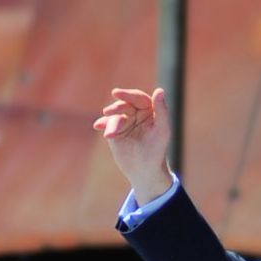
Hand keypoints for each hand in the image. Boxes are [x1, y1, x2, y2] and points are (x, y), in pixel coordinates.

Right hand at [93, 87, 172, 204]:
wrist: (144, 170)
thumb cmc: (157, 150)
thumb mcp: (162, 130)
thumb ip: (161, 111)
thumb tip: (159, 90)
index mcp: (150, 111)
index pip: (139, 98)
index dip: (128, 94)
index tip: (116, 93)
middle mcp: (137, 114)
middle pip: (124, 104)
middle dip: (117, 107)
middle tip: (109, 112)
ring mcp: (125, 122)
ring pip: (114, 115)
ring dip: (110, 121)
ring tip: (110, 133)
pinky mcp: (114, 131)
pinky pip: (106, 124)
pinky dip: (103, 124)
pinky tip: (99, 126)